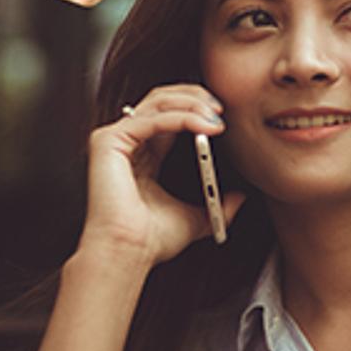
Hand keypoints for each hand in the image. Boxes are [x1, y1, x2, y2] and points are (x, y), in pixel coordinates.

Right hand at [78, 83, 245, 265]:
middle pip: (161, 99)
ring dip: (191, 104)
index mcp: (143, 154)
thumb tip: (241, 198)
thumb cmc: (151, 240)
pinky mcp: (108, 141)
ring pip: (157, 102)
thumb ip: (216, 205)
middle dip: (195, 97)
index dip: (196, 108)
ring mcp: (115, 139)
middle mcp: (127, 142)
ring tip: (215, 117)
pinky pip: (151, 119)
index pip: (170, 115)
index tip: (222, 115)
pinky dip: (181, 118)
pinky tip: (203, 126)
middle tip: (221, 108)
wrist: (129, 253)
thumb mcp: (195, 217)